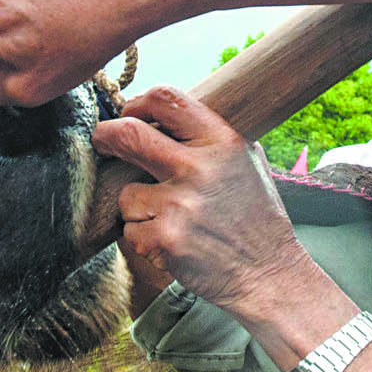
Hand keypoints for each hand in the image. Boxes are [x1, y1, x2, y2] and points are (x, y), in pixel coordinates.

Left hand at [95, 88, 328, 326]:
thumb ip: (206, 137)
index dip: (137, 103)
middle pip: (128, 134)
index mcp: (222, 142)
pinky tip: (175, 244)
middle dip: (106, 137)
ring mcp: (179, 205)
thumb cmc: (255, 216)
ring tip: (173, 221)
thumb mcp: (246, 161)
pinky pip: (130, 230)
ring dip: (139, 208)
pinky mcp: (163, 238)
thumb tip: (156, 117)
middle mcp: (199, 168)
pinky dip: (145, 238)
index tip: (128, 114)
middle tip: (103, 143)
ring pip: (126, 194)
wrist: (267, 273)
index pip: (165, 99)